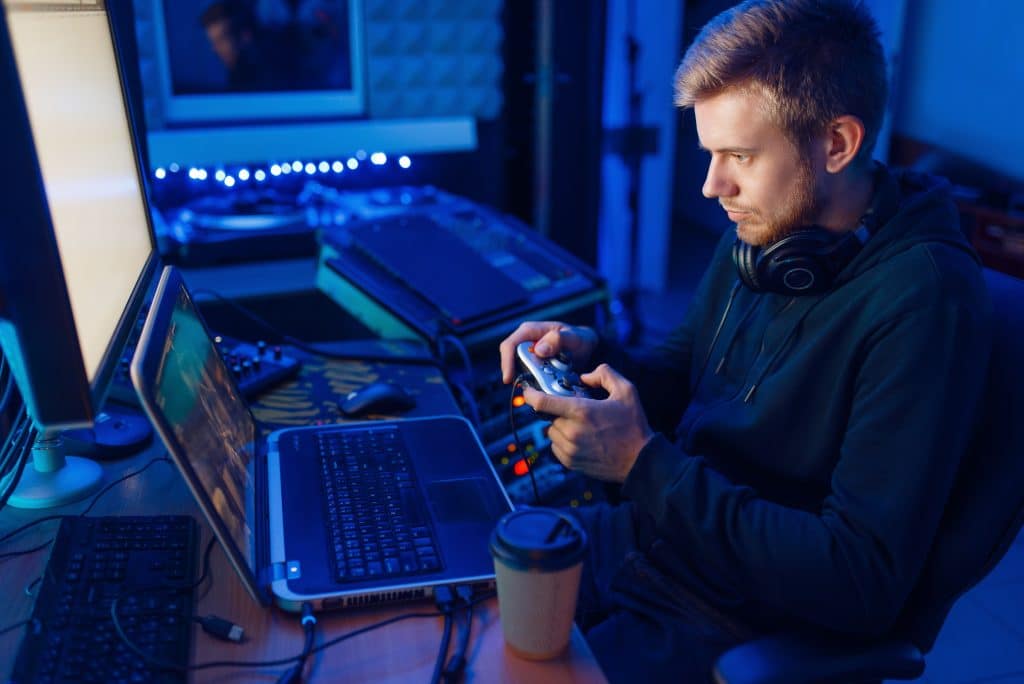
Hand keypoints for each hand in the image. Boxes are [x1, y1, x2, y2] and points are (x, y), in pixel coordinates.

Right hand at [498, 321, 597, 383]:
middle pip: (511, 360)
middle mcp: (526, 343)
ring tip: (538, 389)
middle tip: (528, 388)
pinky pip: (527, 376)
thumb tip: (538, 350)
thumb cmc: (579, 339)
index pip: (510, 345)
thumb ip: (557, 340)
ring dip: (527, 381)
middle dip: (517, 375)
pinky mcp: (533, 366)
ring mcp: (529, 355)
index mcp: (530, 331)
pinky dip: (533, 384)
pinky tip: (542, 390)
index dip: (506, 362)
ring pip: (518, 371)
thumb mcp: (573, 337)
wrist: (587, 349)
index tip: (509, 378)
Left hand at [522, 364, 653, 482]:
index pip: (542, 402)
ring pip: (551, 432)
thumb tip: (584, 376)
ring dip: (559, 425)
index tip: (528, 390)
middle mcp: (571, 431)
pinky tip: (580, 438)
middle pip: (548, 416)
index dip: (530, 394)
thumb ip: (604, 374)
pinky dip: (562, 440)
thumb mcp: (626, 391)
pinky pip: (556, 447)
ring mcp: (569, 449)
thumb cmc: (633, 425)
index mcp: (581, 412)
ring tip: (580, 424)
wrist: (640, 461)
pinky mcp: (570, 462)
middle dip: (556, 410)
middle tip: (573, 409)